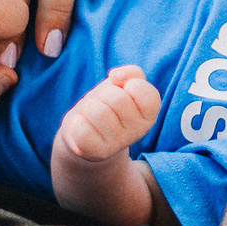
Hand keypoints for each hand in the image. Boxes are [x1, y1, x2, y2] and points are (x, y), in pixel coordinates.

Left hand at [51, 65, 160, 225]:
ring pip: (97, 111)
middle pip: (116, 98)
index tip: (122, 91)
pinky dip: (77, 122)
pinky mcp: (96, 153)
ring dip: (88, 107)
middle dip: (103, 95)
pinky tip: (83, 128)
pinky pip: (82, 128)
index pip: (142, 90)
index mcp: (149, 115)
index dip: (127, 83)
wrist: (87, 135)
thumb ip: (132, 72)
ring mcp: (118, 144)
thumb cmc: (108, 105)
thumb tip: (116, 76)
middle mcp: (138, 131)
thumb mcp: (124, 84)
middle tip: (102, 104)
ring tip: (91, 115)